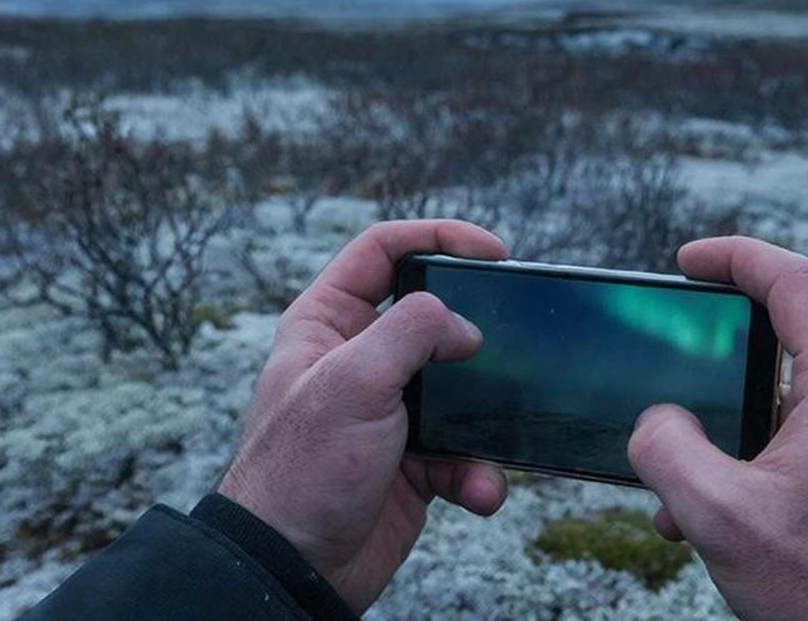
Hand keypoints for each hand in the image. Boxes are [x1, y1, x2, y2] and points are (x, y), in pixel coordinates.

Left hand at [218, 220, 509, 611]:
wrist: (294, 569)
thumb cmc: (300, 472)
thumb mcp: (353, 381)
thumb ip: (413, 332)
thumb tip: (465, 328)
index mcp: (327, 323)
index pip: (382, 251)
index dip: (437, 238)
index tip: (492, 251)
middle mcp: (358, 358)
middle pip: (431, 317)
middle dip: (474, 333)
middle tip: (513, 335)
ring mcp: (388, 410)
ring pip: (459, 387)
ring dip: (483, 415)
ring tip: (490, 436)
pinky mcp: (413, 459)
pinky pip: (464, 450)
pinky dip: (476, 471)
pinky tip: (475, 490)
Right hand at [628, 237, 807, 620]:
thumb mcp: (719, 516)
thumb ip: (666, 449)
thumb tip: (661, 422)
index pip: (794, 279)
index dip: (735, 256)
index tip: (691, 261)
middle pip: (794, 344)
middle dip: (724, 375)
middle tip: (679, 404)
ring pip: (806, 399)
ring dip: (745, 432)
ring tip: (699, 491)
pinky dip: (779, 455)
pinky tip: (743, 511)